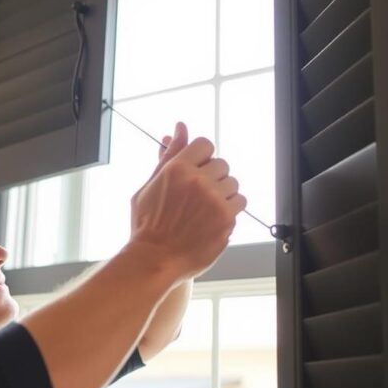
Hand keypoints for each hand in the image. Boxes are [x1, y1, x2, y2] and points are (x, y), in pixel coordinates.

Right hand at [128, 122, 245, 279]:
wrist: (155, 260)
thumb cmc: (148, 224)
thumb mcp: (150, 185)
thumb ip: (169, 155)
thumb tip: (179, 128)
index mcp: (177, 168)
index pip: (205, 144)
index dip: (202, 158)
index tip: (196, 172)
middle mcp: (198, 181)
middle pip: (221, 163)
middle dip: (212, 177)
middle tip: (197, 196)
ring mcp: (214, 200)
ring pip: (233, 183)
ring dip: (223, 193)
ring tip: (205, 209)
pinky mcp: (226, 219)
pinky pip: (240, 202)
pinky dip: (229, 209)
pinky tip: (212, 219)